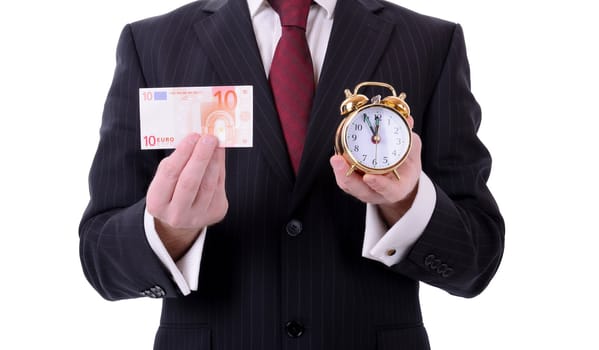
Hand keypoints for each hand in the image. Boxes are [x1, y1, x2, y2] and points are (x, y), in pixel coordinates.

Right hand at [146, 133, 227, 259]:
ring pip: (208, 185)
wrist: (183, 216)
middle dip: (200, 157)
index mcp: (157, 204)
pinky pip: (219, 186)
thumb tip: (196, 140)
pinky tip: (219, 155)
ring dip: (214, 160)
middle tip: (208, 138)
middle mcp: (176, 214)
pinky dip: (220, 168)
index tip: (192, 136)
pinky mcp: (215, 213)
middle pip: (189, 182)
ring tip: (216, 143)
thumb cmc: (172, 189)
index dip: (182, 154)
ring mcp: (198, 216)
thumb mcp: (165, 178)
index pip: (169, 175)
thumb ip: (177, 162)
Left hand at [330, 116, 421, 225]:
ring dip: (340, 171)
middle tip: (339, 161)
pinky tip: (336, 157)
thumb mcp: (413, 152)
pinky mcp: (354, 183)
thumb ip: (409, 138)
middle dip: (348, 178)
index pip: (389, 190)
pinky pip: (345, 178)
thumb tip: (408, 119)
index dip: (379, 184)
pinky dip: (340, 168)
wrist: (400, 178)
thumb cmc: (407, 166)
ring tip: (336, 159)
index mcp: (397, 189)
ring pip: (349, 185)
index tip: (369, 177)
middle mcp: (378, 193)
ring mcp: (365, 190)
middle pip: (361, 191)